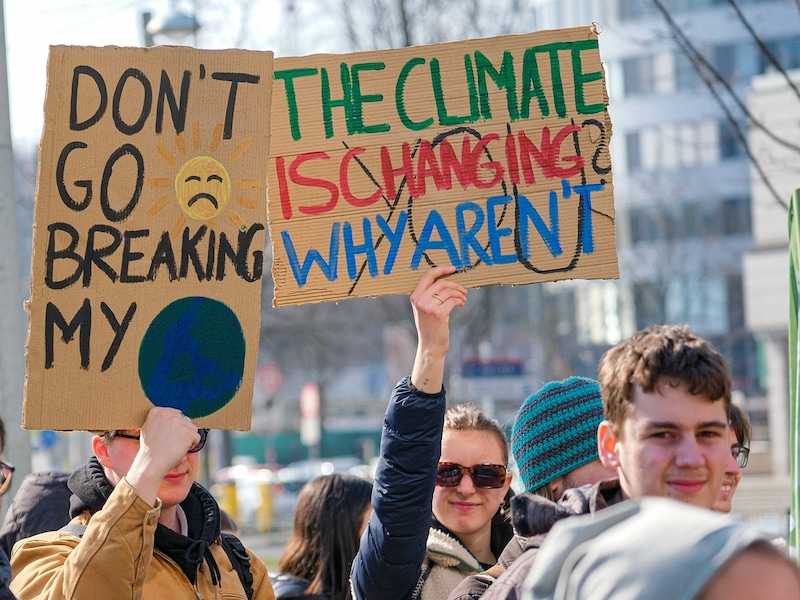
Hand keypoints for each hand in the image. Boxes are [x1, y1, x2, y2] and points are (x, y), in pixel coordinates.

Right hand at [124, 407, 199, 504]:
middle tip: (170, 443)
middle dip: (182, 432)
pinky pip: (197, 438)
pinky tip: (180, 450)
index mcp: (157, 411)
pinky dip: (192, 446)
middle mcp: (168, 413)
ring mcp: (178, 422)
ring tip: (174, 447)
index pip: (176, 414)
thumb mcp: (149, 428)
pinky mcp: (188, 432)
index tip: (166, 437)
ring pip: (192, 429)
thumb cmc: (150, 450)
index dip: (175, 428)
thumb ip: (161, 420)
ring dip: (187, 439)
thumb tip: (177, 415)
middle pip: (186, 420)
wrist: (151, 464)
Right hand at [409, 266, 466, 391]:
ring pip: (449, 291)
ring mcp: (428, 307)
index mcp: (415, 296)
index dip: (441, 269)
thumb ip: (429, 294)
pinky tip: (461, 303)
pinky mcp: (438, 313)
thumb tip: (446, 279)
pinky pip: (453, 300)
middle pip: (441, 283)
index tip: (453, 268)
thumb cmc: (430, 325)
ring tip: (463, 298)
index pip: (428, 275)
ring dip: (459, 293)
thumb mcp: (424, 308)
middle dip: (455, 284)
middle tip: (463, 289)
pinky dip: (460, 300)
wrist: (430, 345)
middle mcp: (420, 300)